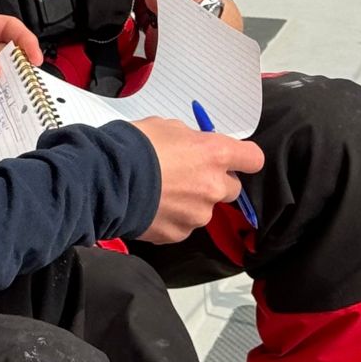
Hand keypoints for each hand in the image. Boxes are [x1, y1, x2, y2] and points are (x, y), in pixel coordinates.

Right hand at [130, 116, 263, 243]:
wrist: (107, 180)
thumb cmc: (136, 146)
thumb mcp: (167, 127)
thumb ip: (190, 140)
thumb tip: (193, 147)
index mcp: (216, 154)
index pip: (253, 159)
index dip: (243, 159)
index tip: (233, 159)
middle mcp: (214, 187)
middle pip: (232, 189)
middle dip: (215, 182)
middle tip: (189, 176)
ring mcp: (198, 214)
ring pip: (205, 210)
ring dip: (192, 203)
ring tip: (162, 193)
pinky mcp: (179, 234)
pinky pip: (183, 226)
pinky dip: (172, 219)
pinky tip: (152, 207)